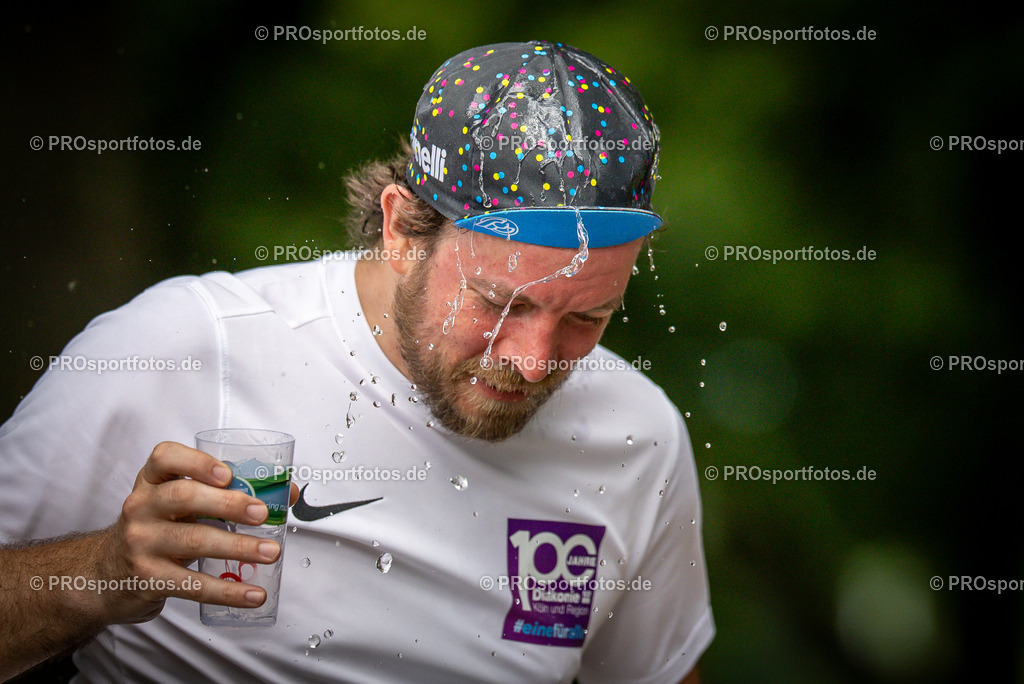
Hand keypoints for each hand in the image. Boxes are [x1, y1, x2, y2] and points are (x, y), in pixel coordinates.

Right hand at [97, 441, 297, 623]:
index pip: (164, 457)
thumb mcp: (180, 503)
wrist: (108, 573)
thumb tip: (286, 493)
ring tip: (270, 552)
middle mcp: (141, 506)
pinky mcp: (148, 578)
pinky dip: (228, 591)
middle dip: (228, 504)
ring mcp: (141, 542)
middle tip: (262, 514)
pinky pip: (192, 584)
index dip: (197, 462)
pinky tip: (253, 594)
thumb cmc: (158, 528)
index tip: (227, 474)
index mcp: (152, 480)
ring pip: (193, 541)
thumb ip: (225, 493)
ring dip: (238, 547)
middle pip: (183, 497)